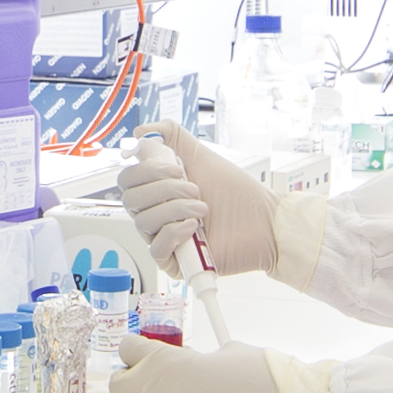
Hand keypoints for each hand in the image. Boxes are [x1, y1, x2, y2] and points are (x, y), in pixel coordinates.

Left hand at [111, 335, 326, 392]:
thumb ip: (194, 359)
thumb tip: (189, 365)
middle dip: (132, 382)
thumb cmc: (265, 380)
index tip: (145, 356)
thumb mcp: (225, 353)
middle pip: (118, 386)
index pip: (128, 350)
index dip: (138, 351)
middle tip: (150, 384)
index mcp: (165, 361)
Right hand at [115, 119, 276, 278]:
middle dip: (163, 189)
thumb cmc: (237, 193)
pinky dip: (175, 232)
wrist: (264, 222)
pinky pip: (157, 248)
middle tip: (193, 187)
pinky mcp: (175, 261)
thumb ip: (171, 136)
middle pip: (130, 200)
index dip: (145, 171)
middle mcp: (157, 213)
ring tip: (203, 208)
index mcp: (158, 190)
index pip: (128, 180)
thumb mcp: (202, 155)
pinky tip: (196, 226)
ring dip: (175, 209)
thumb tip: (140, 131)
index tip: (174, 167)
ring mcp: (164, 237)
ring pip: (143, 222)